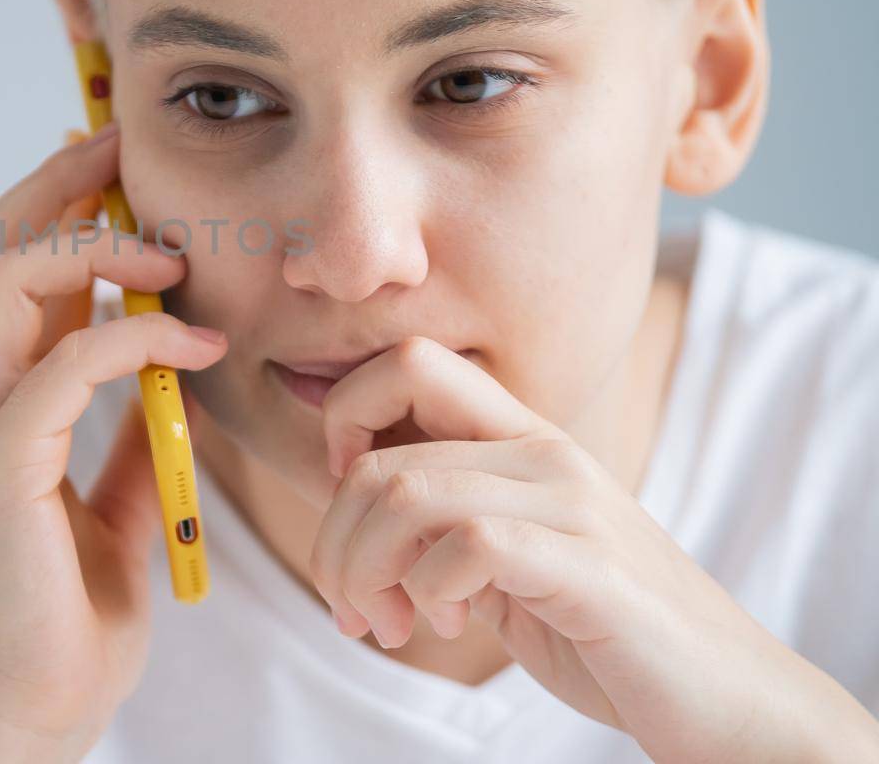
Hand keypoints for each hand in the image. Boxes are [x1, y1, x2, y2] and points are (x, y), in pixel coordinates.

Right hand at [0, 124, 228, 762]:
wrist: (36, 705)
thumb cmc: (73, 608)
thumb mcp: (122, 492)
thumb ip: (136, 425)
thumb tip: (179, 363)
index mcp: (4, 392)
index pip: (9, 261)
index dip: (55, 196)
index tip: (119, 153)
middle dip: (54, 182)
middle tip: (123, 147)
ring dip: (89, 244)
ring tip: (169, 252)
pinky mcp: (0, 469)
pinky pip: (61, 367)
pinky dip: (136, 337)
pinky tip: (200, 342)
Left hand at [308, 336, 878, 762]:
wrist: (723, 697)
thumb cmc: (601, 628)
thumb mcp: (504, 556)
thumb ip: (440, 516)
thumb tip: (345, 496)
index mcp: (521, 437)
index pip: (405, 364)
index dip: (344, 422)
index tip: (347, 506)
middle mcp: (546, 452)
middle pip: (380, 455)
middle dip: (337, 542)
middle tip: (353, 605)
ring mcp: (573, 504)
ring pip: (407, 495)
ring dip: (367, 573)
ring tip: (388, 624)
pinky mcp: (592, 567)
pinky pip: (468, 545)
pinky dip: (428, 591)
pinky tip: (446, 625)